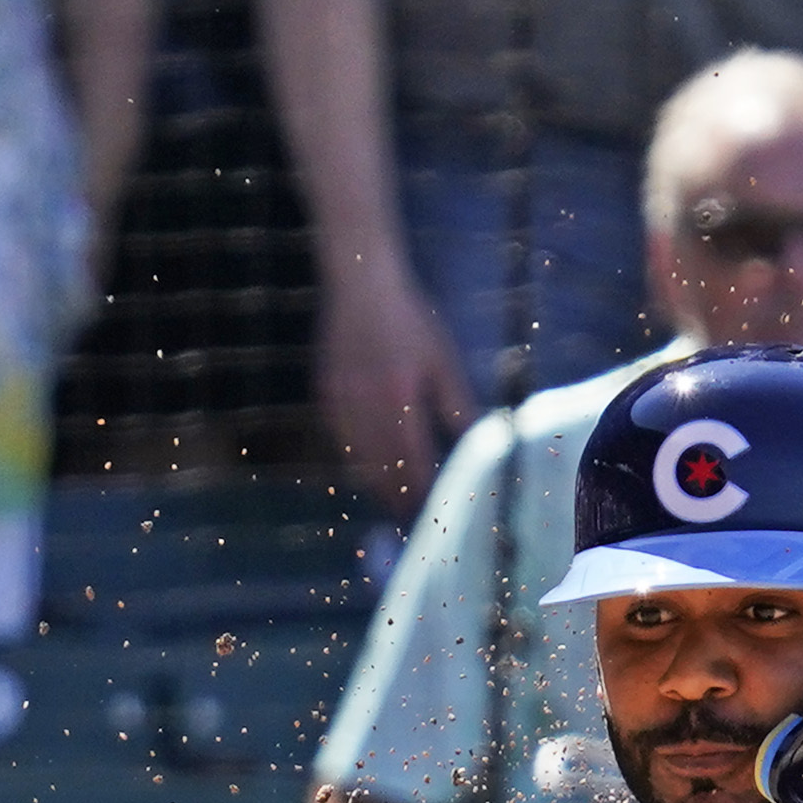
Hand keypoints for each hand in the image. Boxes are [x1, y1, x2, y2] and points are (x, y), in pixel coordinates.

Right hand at [317, 261, 476, 517]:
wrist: (361, 284)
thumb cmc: (412, 320)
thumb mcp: (443, 363)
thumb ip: (457, 408)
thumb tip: (478, 446)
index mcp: (399, 400)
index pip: (411, 464)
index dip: (422, 493)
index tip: (435, 514)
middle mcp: (364, 407)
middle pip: (380, 470)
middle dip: (398, 498)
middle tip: (415, 519)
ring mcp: (339, 401)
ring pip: (357, 460)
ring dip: (376, 484)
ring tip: (395, 501)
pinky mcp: (325, 394)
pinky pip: (340, 440)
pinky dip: (356, 459)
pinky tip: (370, 468)